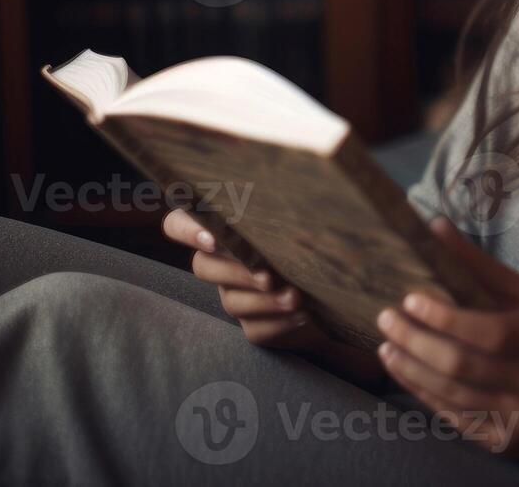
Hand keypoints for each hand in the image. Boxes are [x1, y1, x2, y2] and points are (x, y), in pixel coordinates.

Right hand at [161, 208, 387, 388]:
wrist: (340, 285)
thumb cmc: (317, 237)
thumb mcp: (304, 216)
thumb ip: (288, 206)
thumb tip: (297, 190)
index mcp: (227, 229)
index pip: (179, 224)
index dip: (186, 230)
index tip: (212, 239)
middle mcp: (222, 263)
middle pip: (203, 267)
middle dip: (237, 272)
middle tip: (269, 275)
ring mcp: (235, 295)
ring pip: (231, 302)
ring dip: (264, 301)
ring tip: (296, 297)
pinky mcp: (254, 325)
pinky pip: (255, 329)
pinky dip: (279, 323)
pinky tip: (303, 314)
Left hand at [375, 217, 518, 456]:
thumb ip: (479, 265)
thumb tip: (434, 226)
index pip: (489, 333)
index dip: (445, 318)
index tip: (409, 298)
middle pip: (463, 368)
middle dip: (416, 342)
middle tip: (386, 319)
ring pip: (453, 397)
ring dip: (412, 371)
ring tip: (386, 347)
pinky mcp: (507, 443)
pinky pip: (457, 420)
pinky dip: (426, 396)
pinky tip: (406, 373)